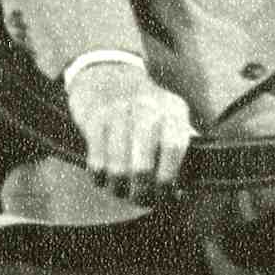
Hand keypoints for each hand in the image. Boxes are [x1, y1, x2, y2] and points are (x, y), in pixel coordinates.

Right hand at [66, 56, 194, 202]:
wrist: (107, 75)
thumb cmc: (144, 109)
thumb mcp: (169, 116)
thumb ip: (178, 147)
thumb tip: (179, 191)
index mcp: (173, 110)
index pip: (174, 148)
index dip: (169, 179)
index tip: (166, 196)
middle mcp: (148, 108)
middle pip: (144, 166)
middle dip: (142, 192)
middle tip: (141, 200)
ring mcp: (118, 113)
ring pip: (118, 169)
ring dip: (119, 189)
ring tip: (121, 192)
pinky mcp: (94, 120)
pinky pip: (96, 162)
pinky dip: (100, 178)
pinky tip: (104, 179)